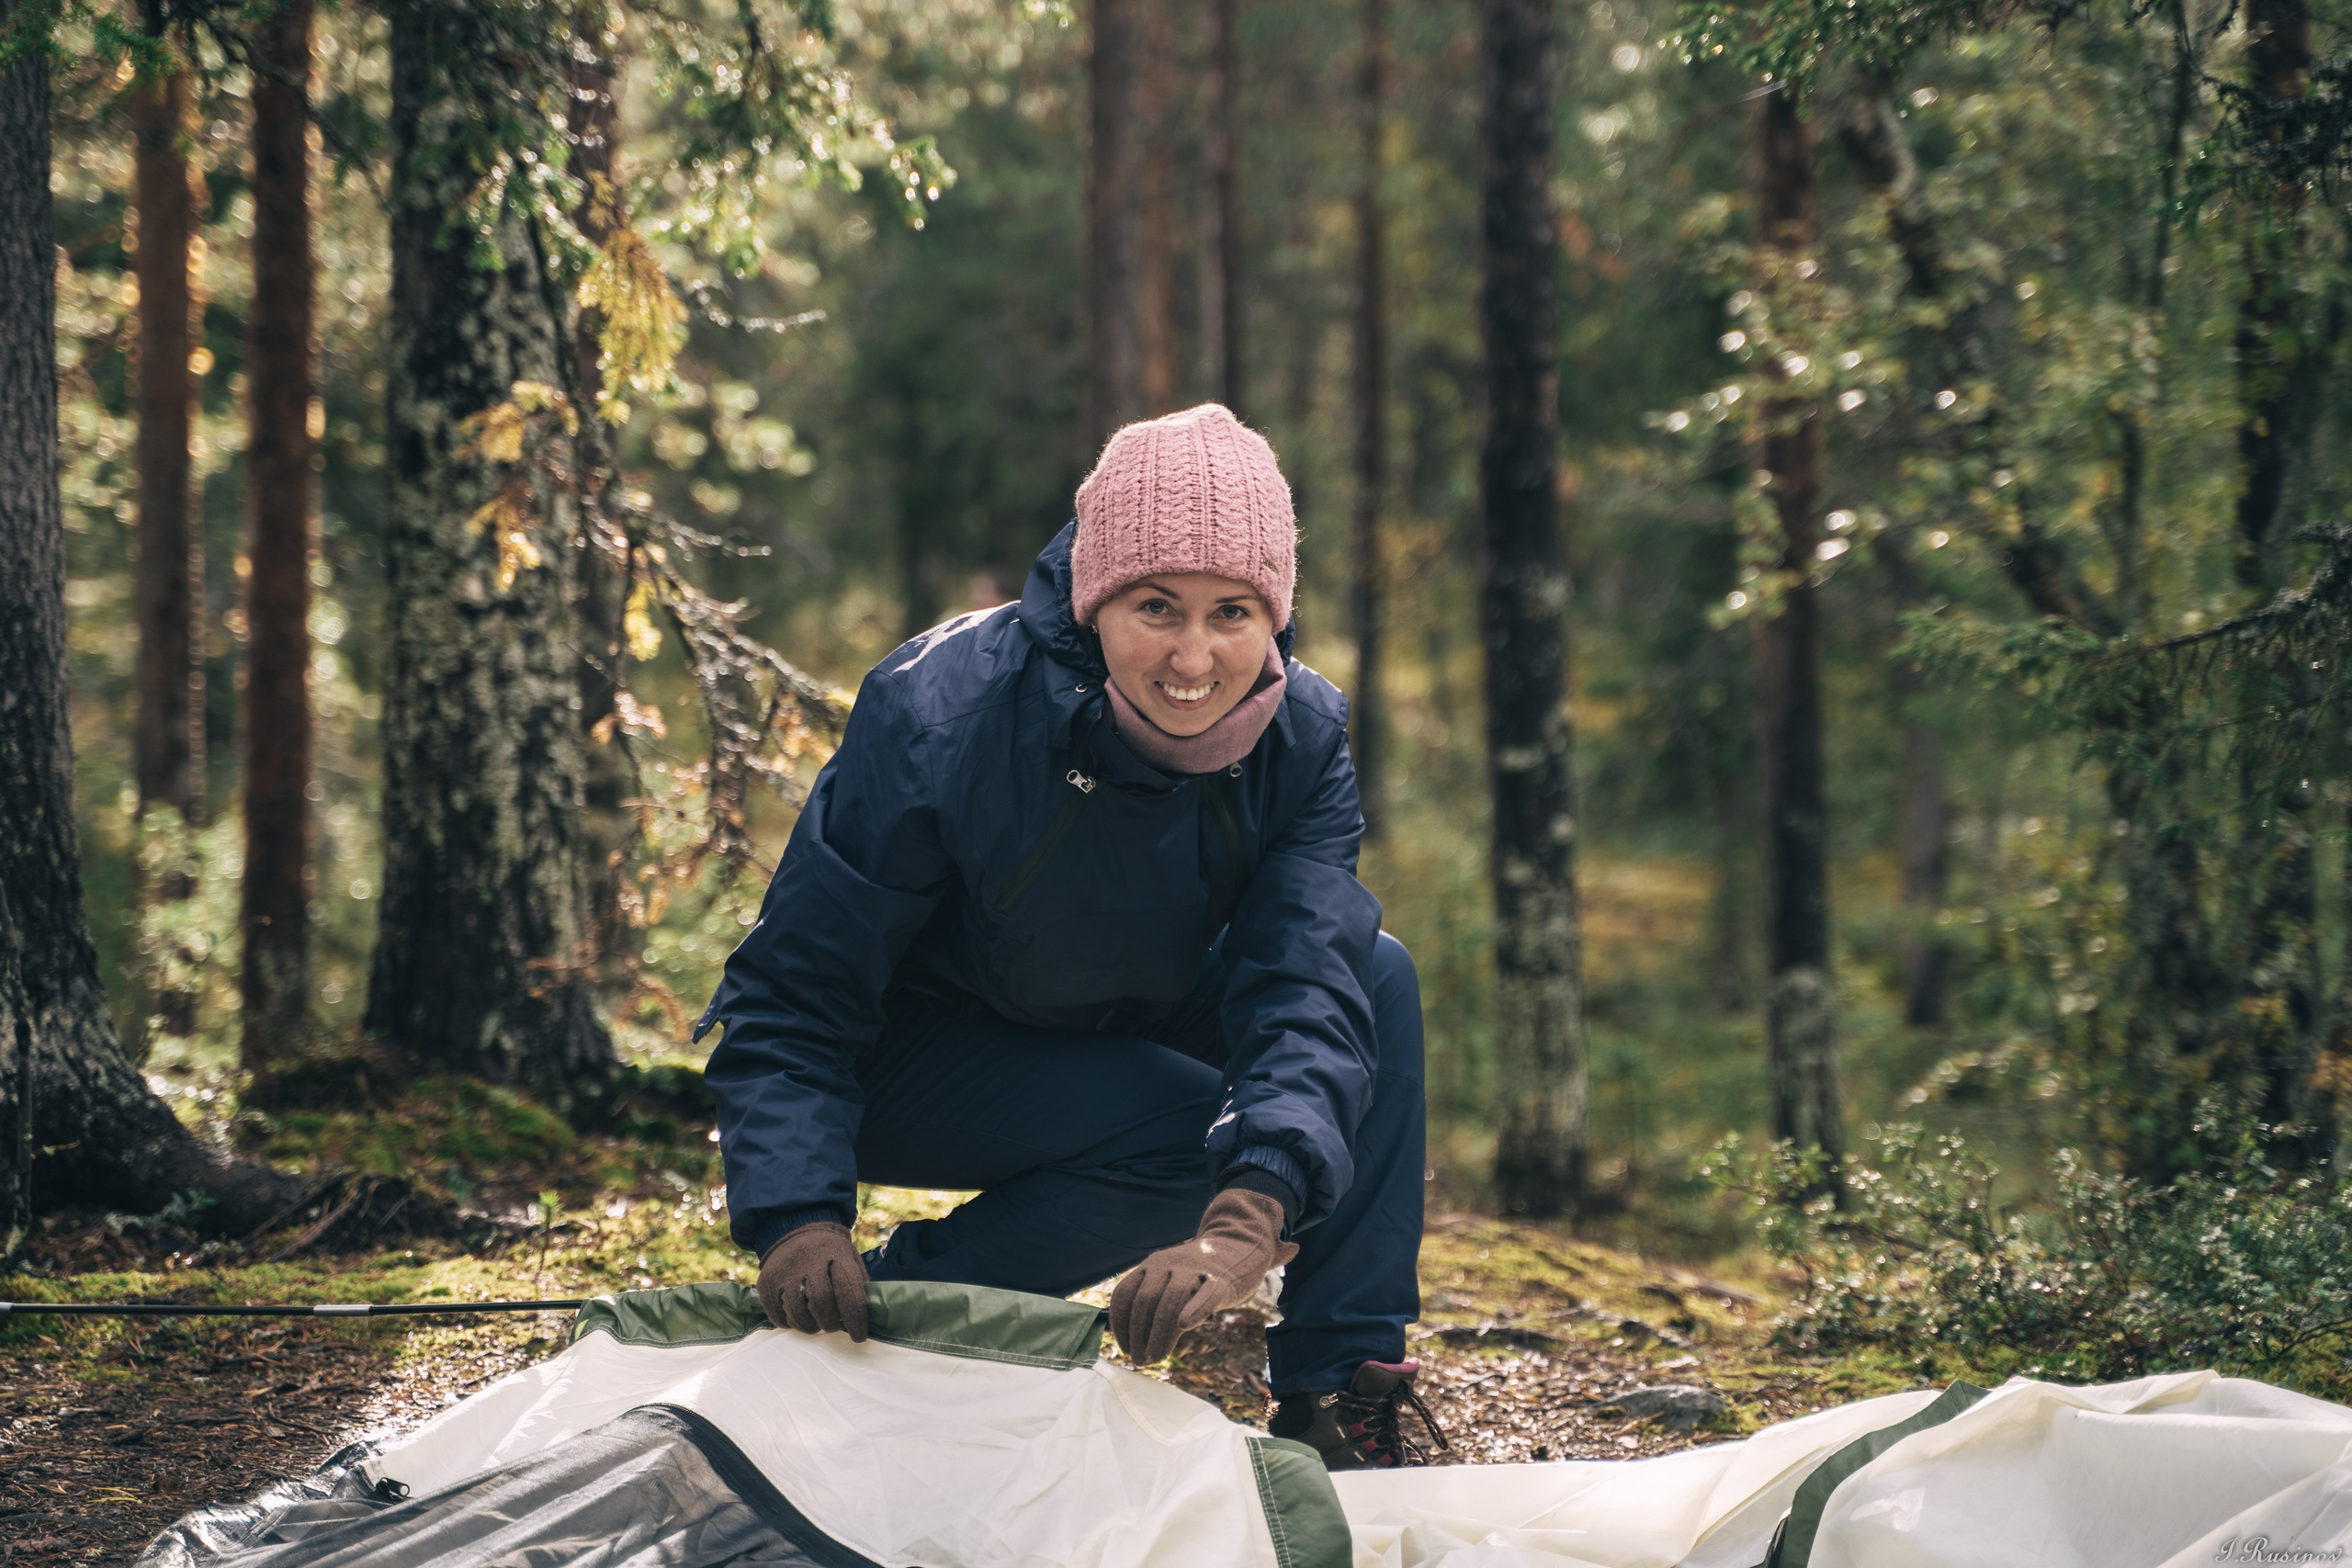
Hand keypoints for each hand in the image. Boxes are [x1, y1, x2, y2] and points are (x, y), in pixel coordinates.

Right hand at [756, 1221, 869, 1340]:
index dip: (856, 1318)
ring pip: (797, 1311)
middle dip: (831, 1323)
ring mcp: (785, 1270)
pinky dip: (788, 1324)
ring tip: (816, 1326)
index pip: (849, 1290)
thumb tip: (863, 1318)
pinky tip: (796, 1319)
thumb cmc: (829, 1253)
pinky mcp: (766, 1281)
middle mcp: (809, 1260)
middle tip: (834, 1327)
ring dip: (810, 1327)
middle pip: (821, 1302)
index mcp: (836, 1254)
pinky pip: (777, 1314)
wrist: (795, 1232)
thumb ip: (857, 1284)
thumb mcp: (849, 1258)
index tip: (858, 1336)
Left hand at [1110, 1188, 1297, 1363]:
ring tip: (1155, 1357)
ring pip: (1172, 1299)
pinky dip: (1194, 1310)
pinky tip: (1185, 1327)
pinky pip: (1206, 1296)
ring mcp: (1196, 1269)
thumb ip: (1151, 1299)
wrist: (1238, 1248)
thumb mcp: (1170, 1278)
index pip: (1125, 1293)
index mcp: (1153, 1264)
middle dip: (1138, 1334)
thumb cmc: (1198, 1275)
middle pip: (1146, 1300)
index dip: (1120, 1323)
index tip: (1124, 1347)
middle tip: (1139, 1360)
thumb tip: (1128, 1339)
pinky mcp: (1222, 1281)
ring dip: (1159, 1333)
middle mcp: (1170, 1263)